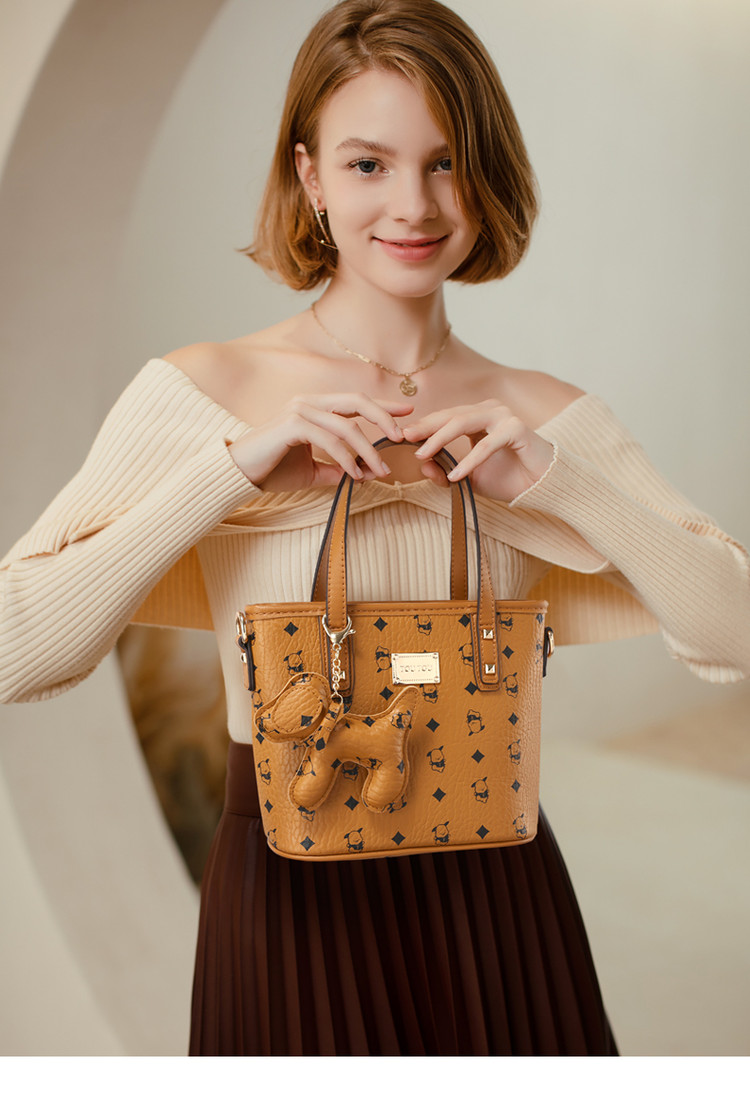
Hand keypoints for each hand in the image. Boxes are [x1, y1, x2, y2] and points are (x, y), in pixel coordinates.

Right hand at [228, 392, 413, 492]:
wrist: (240, 474)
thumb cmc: (273, 469)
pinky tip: (354, 475)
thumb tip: (366, 475)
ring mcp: (299, 411)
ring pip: (346, 426)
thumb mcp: (312, 471)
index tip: (407, 412)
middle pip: (356, 402)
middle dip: (383, 417)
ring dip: (367, 451)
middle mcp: (308, 402)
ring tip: (380, 471)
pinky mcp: (291, 425)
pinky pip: (329, 440)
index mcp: (314, 407)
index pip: (355, 402)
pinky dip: (346, 458)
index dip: (382, 406)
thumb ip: (337, 469)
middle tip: (401, 437)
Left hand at [402, 400, 553, 501]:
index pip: (445, 417)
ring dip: (440, 439)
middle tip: (405, 438)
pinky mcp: (517, 429)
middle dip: (425, 427)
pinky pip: (486, 445)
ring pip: (463, 422)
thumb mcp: (470, 478)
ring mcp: (504, 416)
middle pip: (450, 415)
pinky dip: (469, 462)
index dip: (423, 426)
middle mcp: (490, 410)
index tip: (400, 437)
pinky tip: (456, 476)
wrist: (543, 486)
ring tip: (422, 455)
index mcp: (478, 416)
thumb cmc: (508, 479)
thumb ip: (445, 472)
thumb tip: (421, 466)